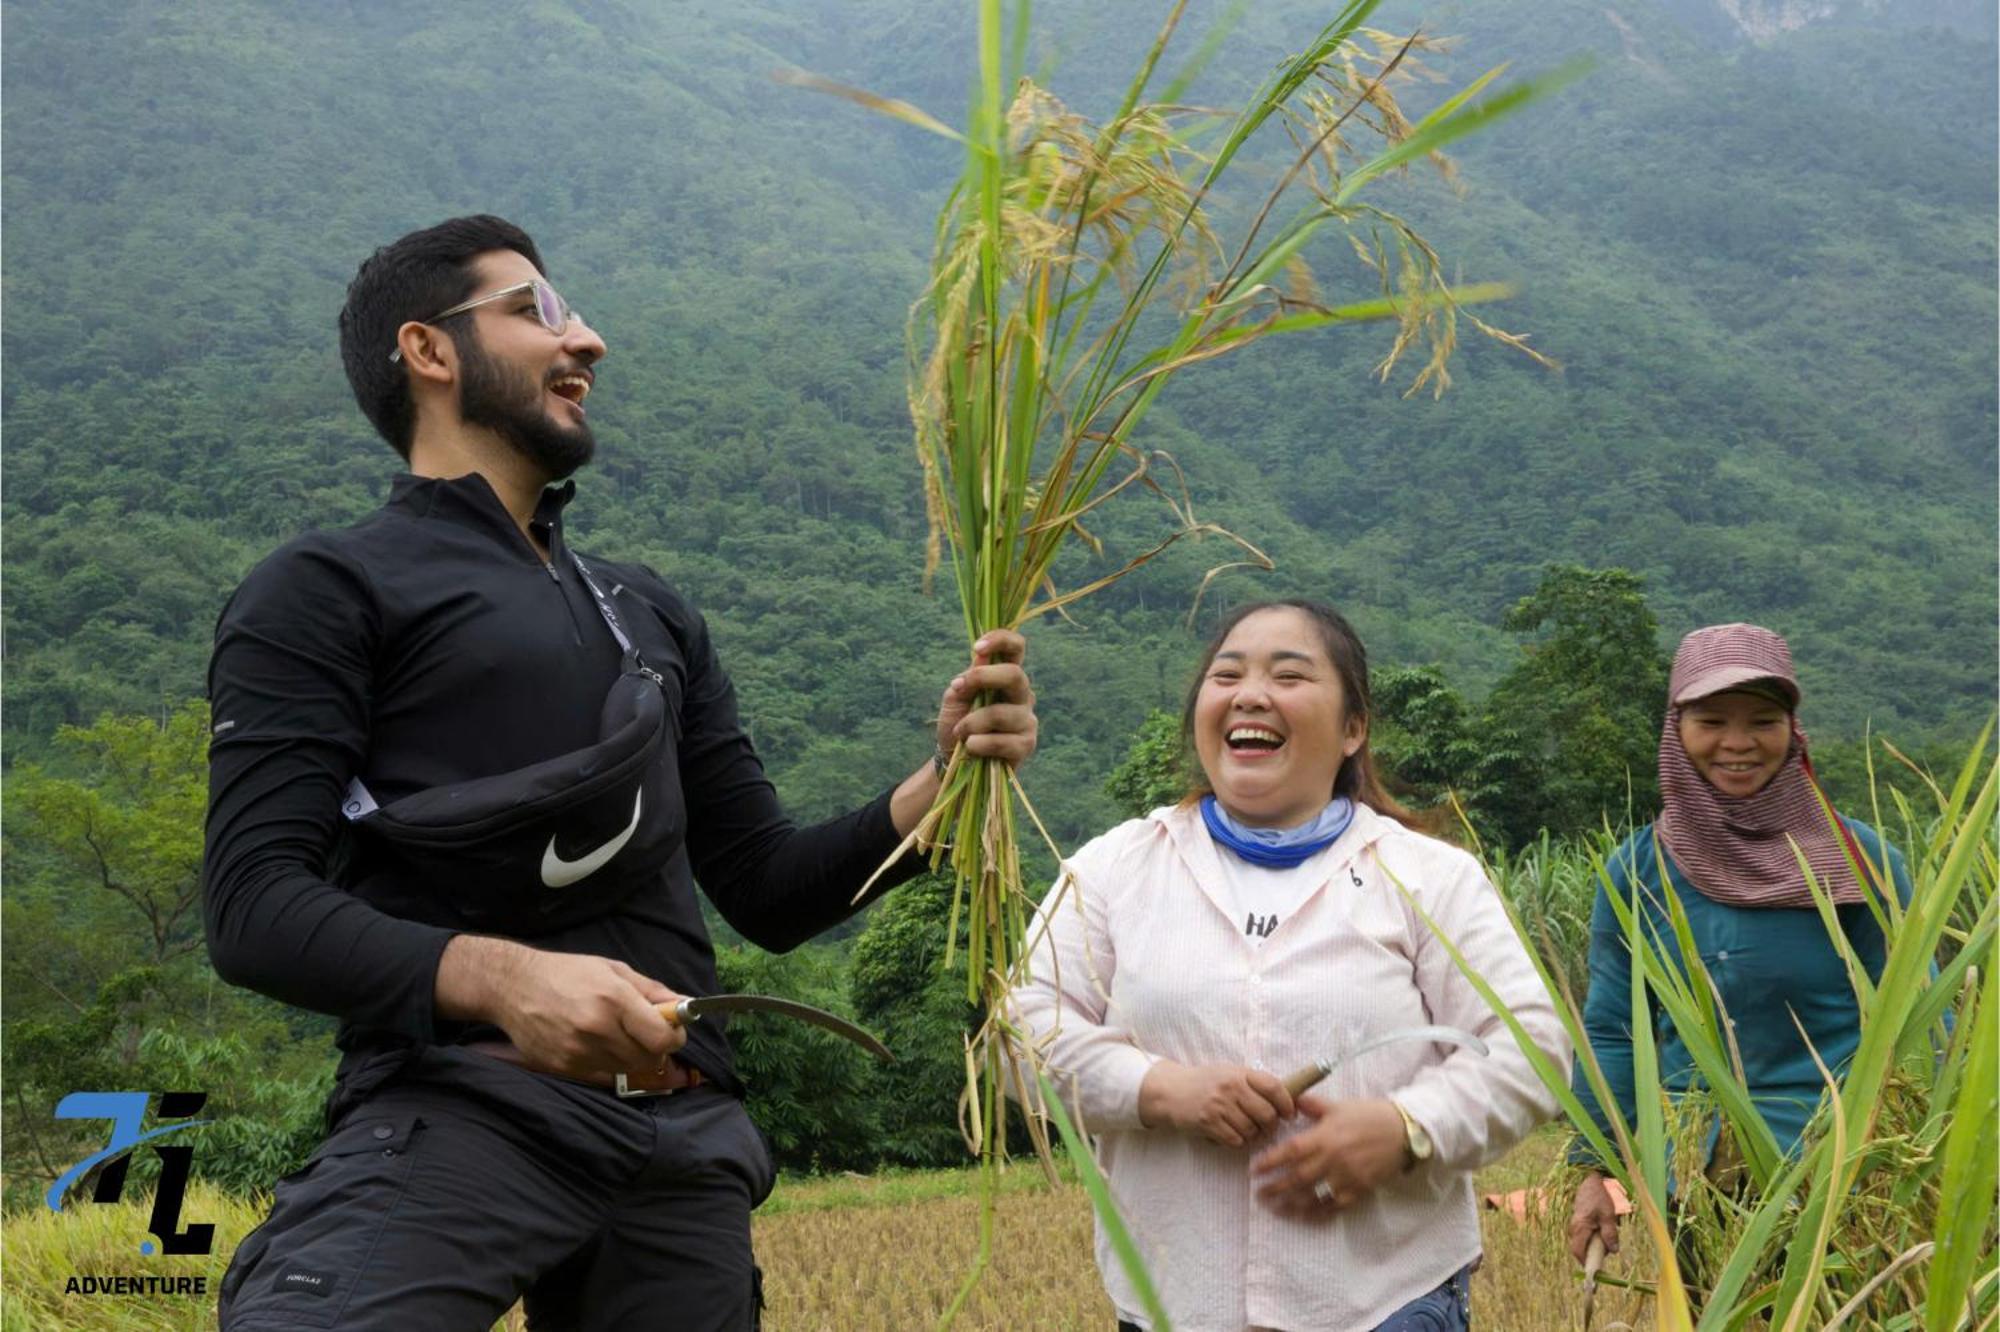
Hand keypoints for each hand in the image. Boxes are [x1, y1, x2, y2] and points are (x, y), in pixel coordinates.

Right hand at [438, 937, 686, 1079]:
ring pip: (626, 1069)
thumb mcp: (614, 970)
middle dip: (655, 1048)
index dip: (674, 1037)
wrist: (513, 986)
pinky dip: (607, 1063)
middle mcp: (597, 1029)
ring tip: (617, 1034)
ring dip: (631, 1056)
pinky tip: (594, 1042)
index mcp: (614, 999)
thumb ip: (652, 991)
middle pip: (648, 1059)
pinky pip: (601, 1075)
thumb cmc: (567, 973)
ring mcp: (578, 1052)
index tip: (673, 1031)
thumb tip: (684, 1006)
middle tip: (647, 1033)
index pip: (661, 1038)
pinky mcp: (563, 1067)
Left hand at [935, 629, 1036, 768]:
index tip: (977, 648)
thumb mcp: (955, 698)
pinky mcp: (1026, 744)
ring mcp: (1027, 719)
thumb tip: (980, 658)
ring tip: (960, 732)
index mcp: (1006, 676)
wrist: (954, 761)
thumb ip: (968, 679)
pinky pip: (1003, 741)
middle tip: (959, 689)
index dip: (1001, 640)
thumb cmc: (957, 724)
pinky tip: (971, 746)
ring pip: (1001, 712)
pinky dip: (980, 743)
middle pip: (1015, 674)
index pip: (1016, 647)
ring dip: (972, 722)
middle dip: (984, 678)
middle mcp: (1022, 694)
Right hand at [1137, 1061, 1294, 1147]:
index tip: (1289, 1114)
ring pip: (1252, 1130)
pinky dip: (1237, 1141)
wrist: (1171, 1091)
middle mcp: (1230, 1087)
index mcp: (1239, 1073)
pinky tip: (1230, 1133)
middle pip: (1267, 1114)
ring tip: (1246, 1130)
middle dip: (1271, 1125)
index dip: (1287, 1103)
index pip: (1274, 1087)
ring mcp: (1219, 1106)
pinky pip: (1235, 1140)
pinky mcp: (1208, 1123)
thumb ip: (1253, 1083)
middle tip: (1268, 1128)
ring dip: (1253, 1135)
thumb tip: (1285, 1098)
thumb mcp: (1229, 1073)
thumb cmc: (1205, 1083)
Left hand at [1251, 1096, 1408, 1215]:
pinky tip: (1305, 1216)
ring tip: (1276, 1208)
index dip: (1270, 1162)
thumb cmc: (1369, 1115)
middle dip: (1275, 1188)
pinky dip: (1318, 1213)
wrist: (1403, 1132)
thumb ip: (1312, 1105)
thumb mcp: (1338, 1105)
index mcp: (1324, 1136)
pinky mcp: (1359, 1190)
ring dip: (1291, 1204)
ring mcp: (1345, 1178)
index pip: (1290, 1152)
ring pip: (1313, 1196)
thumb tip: (1290, 1102)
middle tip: (1259, 1194)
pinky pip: (1334, 1206)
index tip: (1254, 1170)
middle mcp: (1332, 1159)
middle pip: (1297, 1178)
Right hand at [1568, 1172, 1622, 1264]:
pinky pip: (1585, 1235)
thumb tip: (1613, 1251)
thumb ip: (1610, 1234)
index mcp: (1580, 1227)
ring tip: (1608, 1236)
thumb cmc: (1600, 1197)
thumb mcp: (1608, 1215)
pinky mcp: (1579, 1221)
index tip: (1596, 1273)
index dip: (1585, 1263)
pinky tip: (1604, 1229)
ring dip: (1595, 1245)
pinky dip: (1594, 1237)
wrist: (1591, 1180)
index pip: (1578, 1252)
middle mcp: (1574, 1227)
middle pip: (1580, 1249)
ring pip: (1583, 1242)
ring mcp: (1575, 1224)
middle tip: (1607, 1254)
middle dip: (1593, 1255)